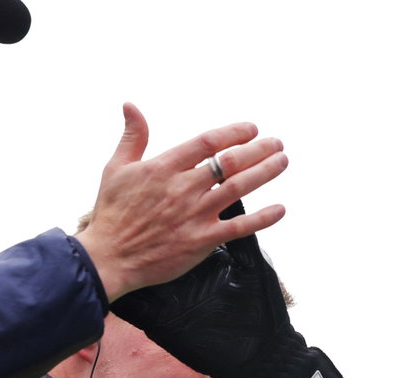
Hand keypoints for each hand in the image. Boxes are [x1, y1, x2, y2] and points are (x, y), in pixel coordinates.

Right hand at [75, 103, 288, 300]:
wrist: (109, 257)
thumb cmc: (112, 213)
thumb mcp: (116, 168)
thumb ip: (132, 137)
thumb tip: (131, 106)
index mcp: (164, 167)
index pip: (207, 143)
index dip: (233, 133)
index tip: (251, 129)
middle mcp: (184, 188)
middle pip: (230, 162)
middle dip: (258, 149)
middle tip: (277, 143)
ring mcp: (196, 214)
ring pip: (239, 188)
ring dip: (265, 172)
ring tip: (282, 161)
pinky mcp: (202, 240)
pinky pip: (240, 227)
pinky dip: (263, 218)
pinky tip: (280, 208)